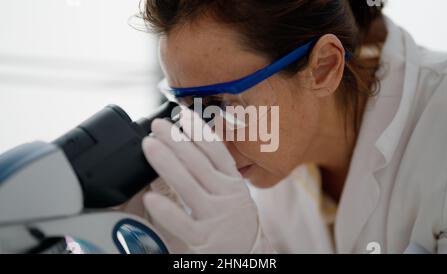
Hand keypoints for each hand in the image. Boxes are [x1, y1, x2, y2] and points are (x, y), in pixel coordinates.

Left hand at [141, 108, 273, 252]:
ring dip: (167, 164)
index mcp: (233, 182)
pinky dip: (167, 210)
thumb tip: (186, 146)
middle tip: (157, 125)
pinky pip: (183, 223)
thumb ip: (212, 172)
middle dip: (176, 141)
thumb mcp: (232, 192)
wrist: (249, 255)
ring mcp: (216, 216)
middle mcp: (227, 195)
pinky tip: (151, 196)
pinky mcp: (205, 239)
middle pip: (199, 163)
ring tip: (149, 146)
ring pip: (189, 186)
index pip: (217, 151)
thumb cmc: (236, 220)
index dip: (200, 131)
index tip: (182, 114)